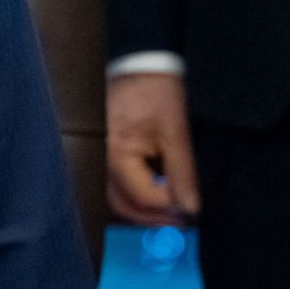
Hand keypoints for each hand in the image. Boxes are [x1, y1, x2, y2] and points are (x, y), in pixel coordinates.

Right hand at [107, 72, 200, 225]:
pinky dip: (134, 196)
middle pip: (120, 204)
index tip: (191, 212)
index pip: (140, 195)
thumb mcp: (176, 132)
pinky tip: (154, 198)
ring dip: (142, 211)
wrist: (141, 65)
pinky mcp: (103, 154)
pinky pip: (115, 185)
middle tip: (181, 223)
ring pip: (115, 198)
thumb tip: (190, 207)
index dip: (167, 207)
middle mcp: (99, 159)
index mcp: (115, 153)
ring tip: (170, 214)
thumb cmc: (157, 93)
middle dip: (151, 218)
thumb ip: (182, 173)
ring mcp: (98, 157)